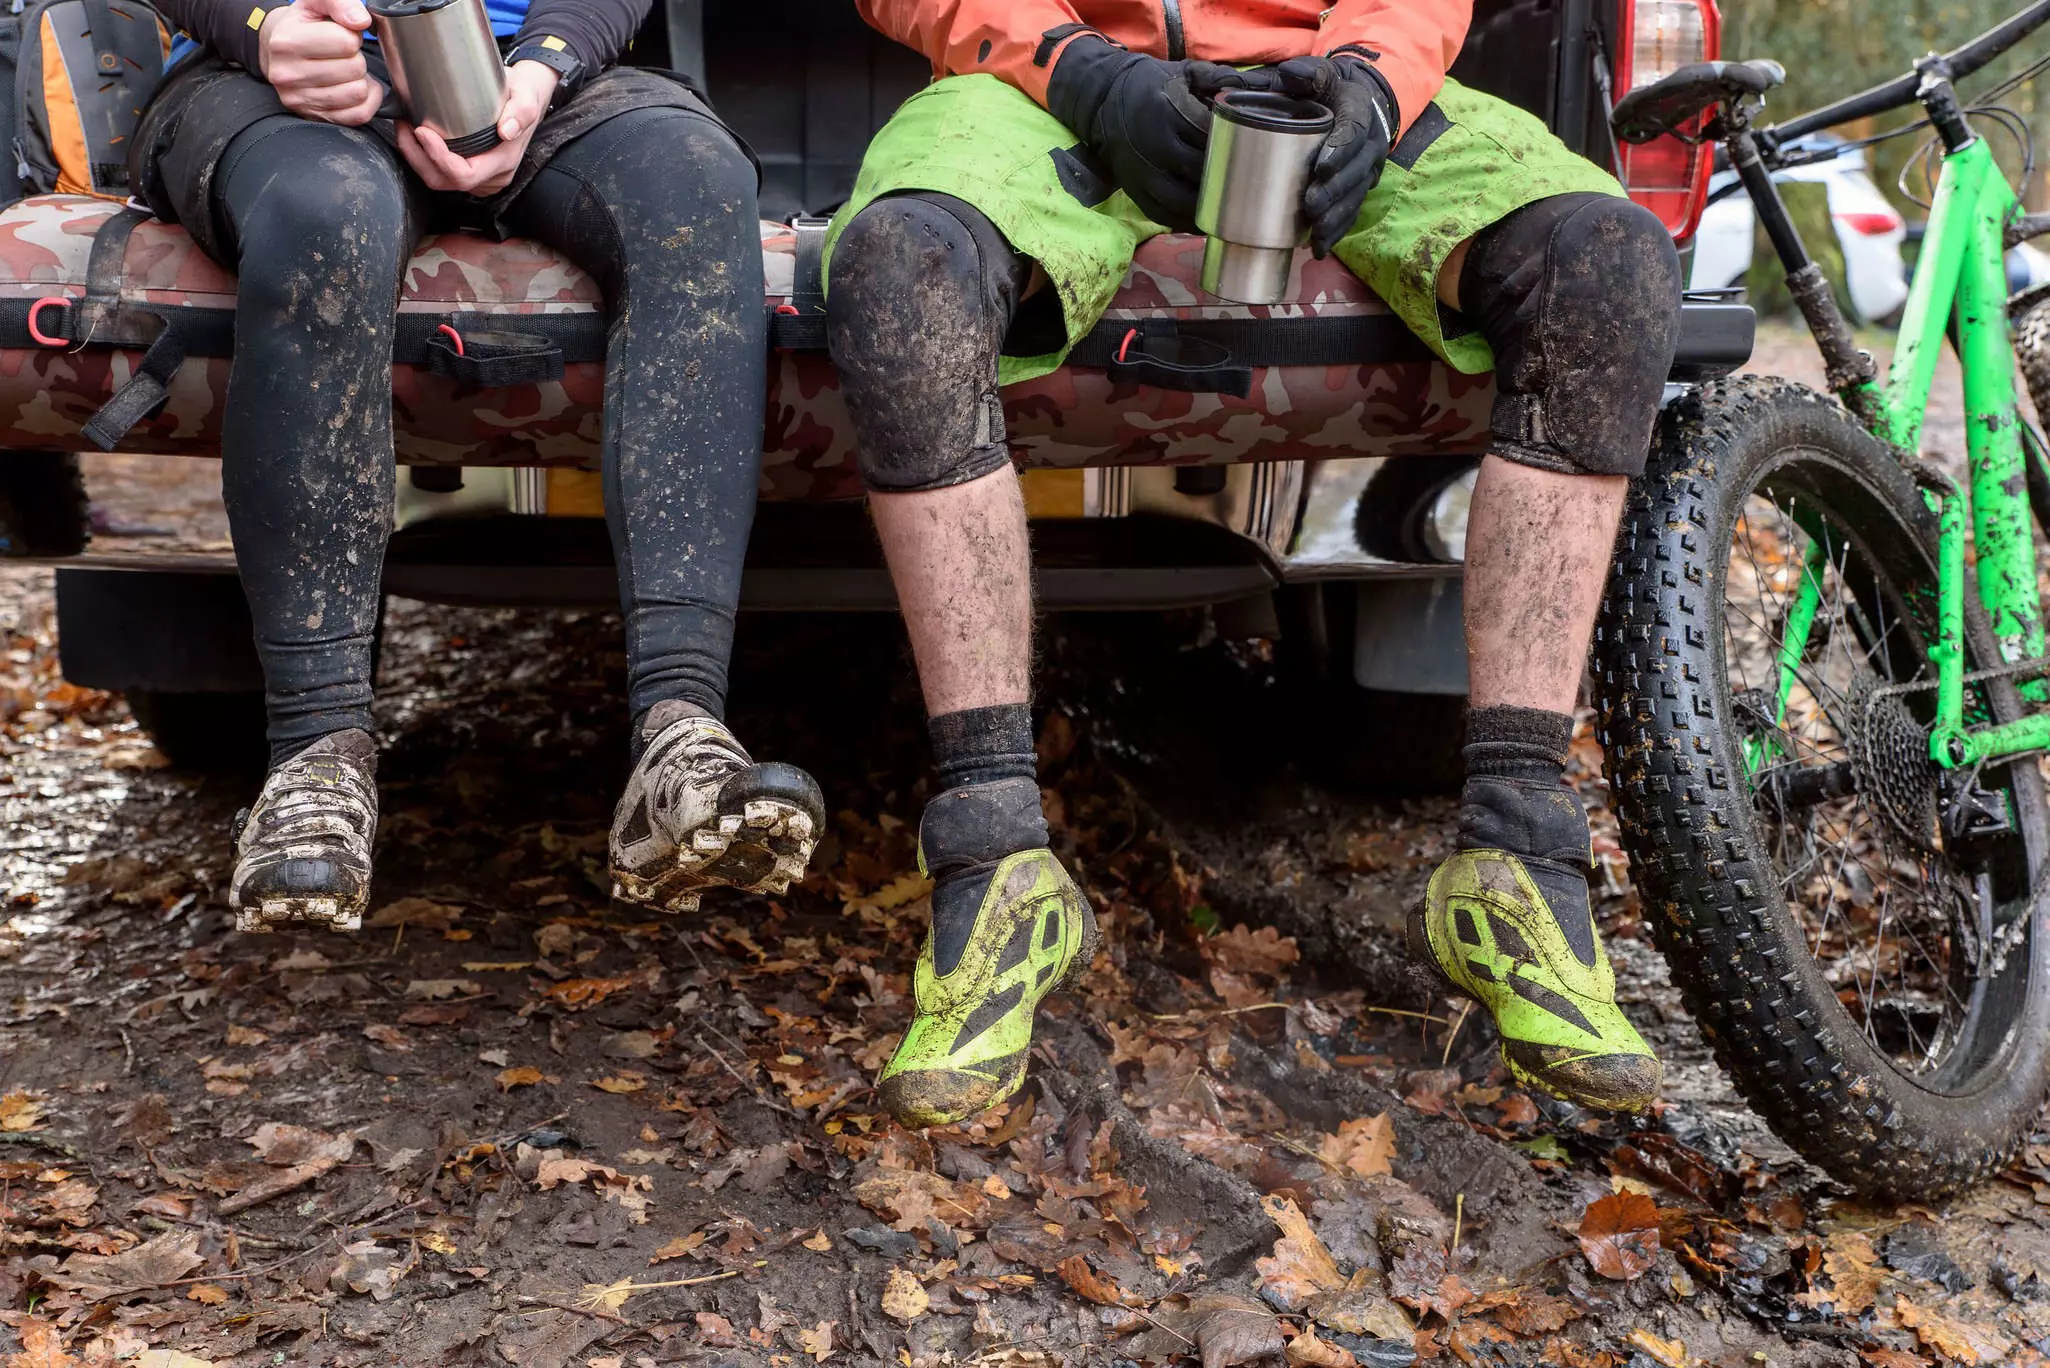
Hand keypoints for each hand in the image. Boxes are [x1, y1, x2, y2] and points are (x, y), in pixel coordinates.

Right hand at [258, 0, 380, 124]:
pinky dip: (365, 101)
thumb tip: (361, 21)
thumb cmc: (301, 26)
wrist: (275, 51)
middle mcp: (288, 74)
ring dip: (360, 80)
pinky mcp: (313, 116)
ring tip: (345, 69)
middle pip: (355, 68)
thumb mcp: (315, 3)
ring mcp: (300, 99)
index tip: (340, 36)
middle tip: (342, 55)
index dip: (351, 37)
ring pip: (358, 93)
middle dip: (355, 58)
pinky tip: (352, 86)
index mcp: (287, 42)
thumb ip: (340, 3)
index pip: (346, 42)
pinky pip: (358, 115)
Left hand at [395, 59, 559, 195]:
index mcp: (502, 162)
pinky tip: (416, 138)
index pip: (464, 174)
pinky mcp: (472, 171)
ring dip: (417, 158)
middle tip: (405, 128)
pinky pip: (443, 174)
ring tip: (406, 129)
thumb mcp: (527, 96)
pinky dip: (424, 158)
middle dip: (418, 158)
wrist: (526, 99)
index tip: (422, 131)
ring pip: (439, 179)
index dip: (439, 158)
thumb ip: (521, 112)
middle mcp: (491, 176)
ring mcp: (481, 177)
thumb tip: (506, 130)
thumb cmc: (523, 96)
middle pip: (444, 181)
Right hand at [1044, 36, 1261, 231]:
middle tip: (1250, 186)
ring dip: (1208, 210)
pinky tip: (1204, 222)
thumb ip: (1218, 79)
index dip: (1235, 148)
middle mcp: (1155, 143)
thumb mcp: (1184, 71)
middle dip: (1226, 181)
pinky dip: (1185, 223)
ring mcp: (1142, 171)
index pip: (1211, 137)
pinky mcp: (1134, 189)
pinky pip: (1163, 215)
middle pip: (1200, 172)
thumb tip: (1256, 90)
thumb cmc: (1150, 84)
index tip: (1254, 152)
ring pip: (1182, 201)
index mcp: (1170, 110)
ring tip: (1231, 211)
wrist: (1102, 98)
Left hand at [1273, 55, 1396, 256]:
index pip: (1354, 128)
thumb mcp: (1321, 73)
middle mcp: (1369, 142)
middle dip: (1335, 191)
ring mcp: (1367, 168)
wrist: (1356, 102)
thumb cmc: (1328, 89)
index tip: (1321, 167)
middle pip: (1356, 170)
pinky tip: (1319, 248)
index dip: (1340, 149)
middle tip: (1310, 205)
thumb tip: (1290, 74)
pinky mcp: (1360, 188)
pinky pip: (1352, 212)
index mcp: (1359, 109)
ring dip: (1337, 217)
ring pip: (1356, 196)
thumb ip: (1307, 73)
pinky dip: (1336, 232)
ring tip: (1315, 232)